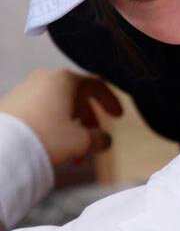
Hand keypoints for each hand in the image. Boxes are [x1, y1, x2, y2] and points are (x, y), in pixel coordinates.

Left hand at [0, 69, 122, 166]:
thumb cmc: (44, 138)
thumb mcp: (81, 141)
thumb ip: (100, 139)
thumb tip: (104, 140)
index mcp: (67, 80)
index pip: (97, 86)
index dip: (111, 101)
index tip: (118, 116)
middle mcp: (46, 79)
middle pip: (76, 98)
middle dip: (87, 121)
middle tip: (93, 139)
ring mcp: (25, 90)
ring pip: (56, 106)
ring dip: (68, 126)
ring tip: (70, 151)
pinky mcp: (10, 103)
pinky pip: (38, 111)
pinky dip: (50, 125)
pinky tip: (50, 146)